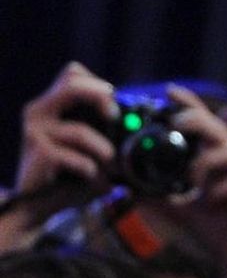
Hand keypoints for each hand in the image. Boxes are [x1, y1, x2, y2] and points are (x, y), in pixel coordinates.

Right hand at [17, 62, 116, 193]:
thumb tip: (141, 114)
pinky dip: (92, 170)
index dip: (98, 84)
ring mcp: (34, 132)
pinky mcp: (37, 154)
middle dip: (101, 98)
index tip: (114, 105)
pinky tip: (96, 180)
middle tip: (115, 118)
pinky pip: (76, 158)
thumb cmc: (72, 171)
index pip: (73, 73)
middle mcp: (38, 112)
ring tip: (111, 166)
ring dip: (104, 152)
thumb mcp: (90, 142)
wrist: (40, 205)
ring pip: (80, 131)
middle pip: (72, 84)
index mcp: (50, 104)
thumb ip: (105, 124)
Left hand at [166, 86, 226, 264]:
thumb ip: (153, 193)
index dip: (191, 105)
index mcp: (217, 157)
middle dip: (199, 121)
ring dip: (207, 161)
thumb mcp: (174, 206)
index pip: (205, 124)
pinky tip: (209, 200)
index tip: (170, 91)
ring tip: (190, 177)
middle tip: (178, 122)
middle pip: (221, 130)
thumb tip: (121, 185)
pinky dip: (221, 189)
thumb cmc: (207, 224)